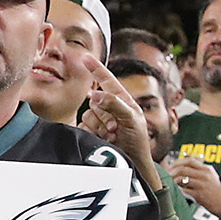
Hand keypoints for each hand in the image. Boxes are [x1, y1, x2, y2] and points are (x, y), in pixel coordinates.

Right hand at [80, 58, 159, 186]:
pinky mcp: (90, 131)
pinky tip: (105, 139)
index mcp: (122, 100)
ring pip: (88, 113)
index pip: (107, 80)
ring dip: (100, 125)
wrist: (131, 162)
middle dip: (105, 114)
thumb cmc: (138, 139)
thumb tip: (95, 94)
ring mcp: (99, 120)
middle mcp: (109, 107)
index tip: (85, 57)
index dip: (96, 68)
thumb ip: (114, 103)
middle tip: (116, 127)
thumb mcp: (131, 118)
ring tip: (113, 134)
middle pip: (96, 100)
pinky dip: (93, 132)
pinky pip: (83, 126)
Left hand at [167, 154, 220, 215]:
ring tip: (170, 183)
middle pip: (183, 168)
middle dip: (172, 171)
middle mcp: (204, 175)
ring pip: (182, 178)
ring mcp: (202, 185)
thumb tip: (182, 169)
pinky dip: (178, 190)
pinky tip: (176, 191)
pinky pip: (184, 190)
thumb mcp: (211, 176)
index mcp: (207, 169)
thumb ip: (199, 171)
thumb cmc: (216, 191)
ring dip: (173, 180)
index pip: (189, 160)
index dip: (178, 162)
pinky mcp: (199, 195)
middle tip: (167, 175)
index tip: (171, 166)